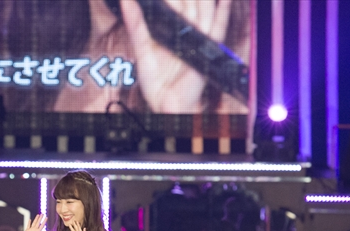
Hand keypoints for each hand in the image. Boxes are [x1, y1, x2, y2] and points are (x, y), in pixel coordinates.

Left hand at [119, 0, 241, 112]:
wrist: (166, 101)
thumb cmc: (155, 78)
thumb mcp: (142, 46)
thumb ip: (135, 22)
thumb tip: (125, 0)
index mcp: (171, 26)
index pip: (175, 1)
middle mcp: (187, 27)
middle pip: (190, 1)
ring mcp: (199, 35)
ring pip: (205, 8)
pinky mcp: (209, 45)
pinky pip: (219, 25)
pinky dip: (224, 10)